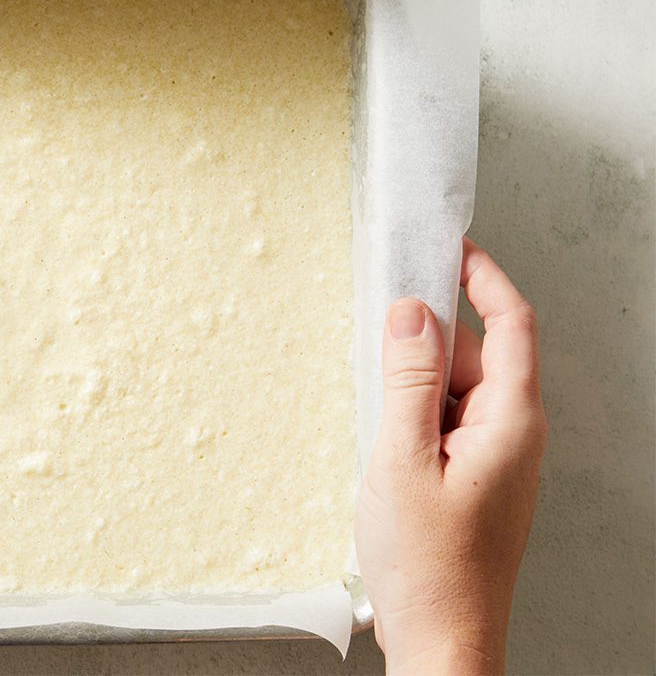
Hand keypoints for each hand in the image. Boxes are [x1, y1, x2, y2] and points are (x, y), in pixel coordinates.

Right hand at [355, 238, 545, 674]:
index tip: (450, 247)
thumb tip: (412, 312)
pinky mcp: (471, 478)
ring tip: (374, 396)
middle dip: (430, 333)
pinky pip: (446, 423)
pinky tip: (382, 431)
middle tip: (379, 318)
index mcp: (511, 422)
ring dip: (416, 379)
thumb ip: (409, 380)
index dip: (482, 277)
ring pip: (456, 391)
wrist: (441, 639)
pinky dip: (415, 412)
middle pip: (477, 354)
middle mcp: (511, 435)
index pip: (511, 324)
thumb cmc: (429, 566)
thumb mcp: (403, 459)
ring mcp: (493, 459)